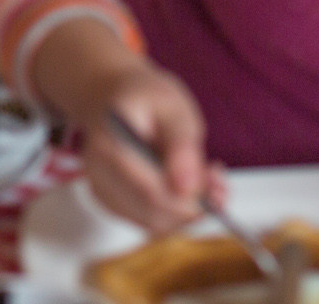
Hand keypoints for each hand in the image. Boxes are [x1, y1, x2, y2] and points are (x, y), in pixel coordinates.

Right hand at [33, 21, 214, 232]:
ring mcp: (102, 190)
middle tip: (220, 186)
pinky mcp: (113, 202)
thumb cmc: (146, 98)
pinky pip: (150, 220)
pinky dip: (175, 211)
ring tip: (209, 181)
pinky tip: (189, 186)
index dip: (188, 201)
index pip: (148, 192)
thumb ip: (182, 147)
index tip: (218, 191)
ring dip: (187, 211)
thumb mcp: (174, 109)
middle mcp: (98, 173)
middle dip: (193, 207)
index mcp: (109, 144)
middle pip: (151, 213)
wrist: (118, 96)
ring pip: (153, 223)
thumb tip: (188, 189)